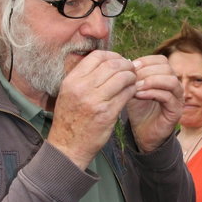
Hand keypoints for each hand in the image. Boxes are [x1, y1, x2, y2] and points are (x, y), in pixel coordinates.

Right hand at [48, 50, 136, 169]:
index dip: (113, 55)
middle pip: (112, 65)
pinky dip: (133, 90)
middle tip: (131, 69)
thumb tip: (108, 61)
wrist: (68, 146)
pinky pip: (126, 94)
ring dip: (132, 77)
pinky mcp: (108, 113)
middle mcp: (82, 88)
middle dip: (126, 65)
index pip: (97, 56)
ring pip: (122, 78)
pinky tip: (132, 92)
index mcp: (72, 80)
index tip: (119, 60)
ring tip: (133, 80)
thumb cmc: (71, 118)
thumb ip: (85, 76)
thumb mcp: (69, 92)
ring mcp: (95, 101)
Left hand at [126, 54, 183, 152]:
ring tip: (136, 86)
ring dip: (151, 81)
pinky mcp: (176, 111)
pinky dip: (152, 93)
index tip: (130, 67)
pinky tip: (139, 95)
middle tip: (131, 77)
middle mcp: (175, 85)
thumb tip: (126, 62)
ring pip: (171, 80)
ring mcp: (178, 98)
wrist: (143, 132)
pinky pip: (168, 96)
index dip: (146, 61)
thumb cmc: (139, 109)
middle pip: (167, 68)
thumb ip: (133, 76)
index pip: (161, 60)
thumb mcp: (133, 89)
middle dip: (147, 71)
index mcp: (166, 76)